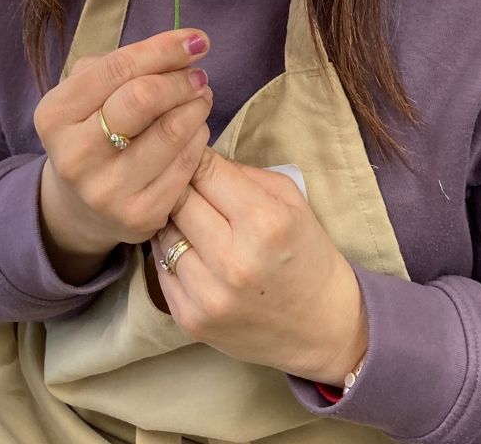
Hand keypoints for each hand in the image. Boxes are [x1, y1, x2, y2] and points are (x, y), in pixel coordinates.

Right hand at [35, 29, 212, 280]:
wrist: (80, 206)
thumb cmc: (91, 130)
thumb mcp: (88, 92)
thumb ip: (124, 64)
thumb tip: (183, 49)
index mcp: (55, 115)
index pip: (117, 68)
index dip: (163, 49)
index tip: (197, 39)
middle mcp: (74, 156)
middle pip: (143, 98)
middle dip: (181, 80)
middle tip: (199, 76)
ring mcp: (105, 191)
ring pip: (171, 132)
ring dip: (196, 107)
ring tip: (200, 99)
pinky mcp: (138, 217)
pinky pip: (185, 166)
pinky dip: (198, 140)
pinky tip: (194, 131)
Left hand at [154, 149, 366, 384]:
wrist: (320, 326)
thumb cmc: (306, 252)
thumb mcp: (290, 199)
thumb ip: (243, 173)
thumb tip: (197, 155)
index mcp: (263, 222)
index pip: (206, 172)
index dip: (195, 158)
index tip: (192, 154)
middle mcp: (233, 260)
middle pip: (178, 200)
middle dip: (179, 186)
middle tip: (184, 183)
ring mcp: (208, 295)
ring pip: (164, 234)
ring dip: (171, 220)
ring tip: (187, 217)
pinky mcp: (190, 319)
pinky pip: (160, 270)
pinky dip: (168, 254)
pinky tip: (188, 249)